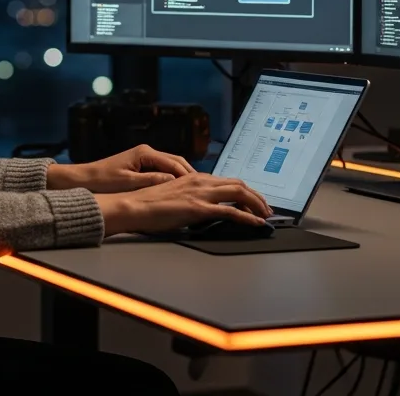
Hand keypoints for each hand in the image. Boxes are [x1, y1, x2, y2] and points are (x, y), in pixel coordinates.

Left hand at [47, 144, 194, 193]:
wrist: (84, 178)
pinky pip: (162, 170)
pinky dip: (172, 178)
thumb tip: (173, 181)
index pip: (174, 163)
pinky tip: (178, 189)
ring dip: (182, 176)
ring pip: (171, 166)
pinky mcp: (141, 165)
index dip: (188, 175)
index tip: (200, 185)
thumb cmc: (103, 180)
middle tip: (204, 187)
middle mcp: (146, 152)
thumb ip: (151, 180)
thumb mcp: (128, 182)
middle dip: (189, 174)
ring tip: (195, 189)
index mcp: (145, 153)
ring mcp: (144, 158)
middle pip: (176, 162)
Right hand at [93, 173, 273, 235]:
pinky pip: (231, 211)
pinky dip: (248, 217)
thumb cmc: (147, 204)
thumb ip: (190, 198)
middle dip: (257, 196)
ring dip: (257, 204)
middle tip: (266, 208)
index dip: (245, 190)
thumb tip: (202, 208)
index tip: (253, 200)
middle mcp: (200, 181)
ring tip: (266, 215)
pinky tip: (256, 223)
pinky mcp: (199, 208)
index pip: (227, 181)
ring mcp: (201, 193)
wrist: (133, 206)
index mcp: (194, 177)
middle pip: (239, 184)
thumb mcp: (173, 196)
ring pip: (239, 193)